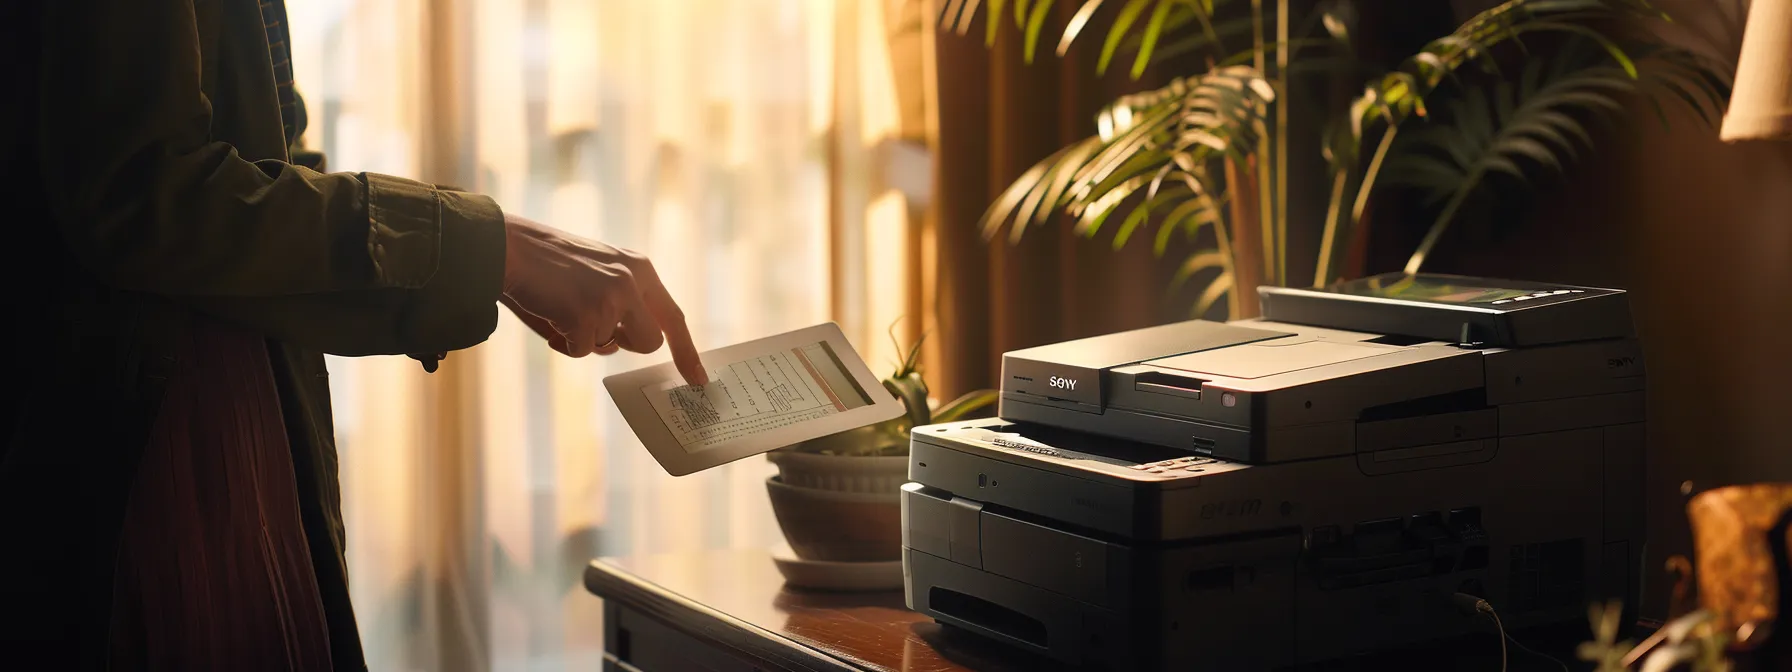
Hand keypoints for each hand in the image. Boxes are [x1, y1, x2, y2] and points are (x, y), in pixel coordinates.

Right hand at [499, 213, 707, 385]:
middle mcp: (633, 281)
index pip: (674, 317)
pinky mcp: (586, 316)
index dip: (687, 351)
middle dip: (624, 344)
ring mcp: (612, 299)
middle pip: (650, 343)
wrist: (510, 248)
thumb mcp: (599, 274)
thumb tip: (623, 344)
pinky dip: (564, 343)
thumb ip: (623, 304)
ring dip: (587, 339)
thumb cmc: (549, 265)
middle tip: (591, 326)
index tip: (699, 378)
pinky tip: (551, 315)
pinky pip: (581, 351)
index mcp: (640, 269)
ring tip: (563, 309)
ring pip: (612, 348)